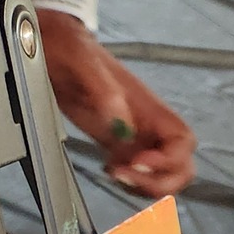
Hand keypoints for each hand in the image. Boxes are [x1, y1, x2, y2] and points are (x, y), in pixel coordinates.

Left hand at [38, 11, 196, 193]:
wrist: (51, 47)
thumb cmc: (69, 46)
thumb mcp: (83, 61)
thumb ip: (105, 91)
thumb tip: (121, 124)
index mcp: (149, 105)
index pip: (182, 142)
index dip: (169, 160)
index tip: (138, 160)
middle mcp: (149, 125)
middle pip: (180, 166)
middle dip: (159, 181)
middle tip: (125, 174)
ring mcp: (137, 138)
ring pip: (163, 176)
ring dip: (144, 186)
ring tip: (115, 173)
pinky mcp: (120, 145)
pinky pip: (140, 175)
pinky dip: (130, 183)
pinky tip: (110, 170)